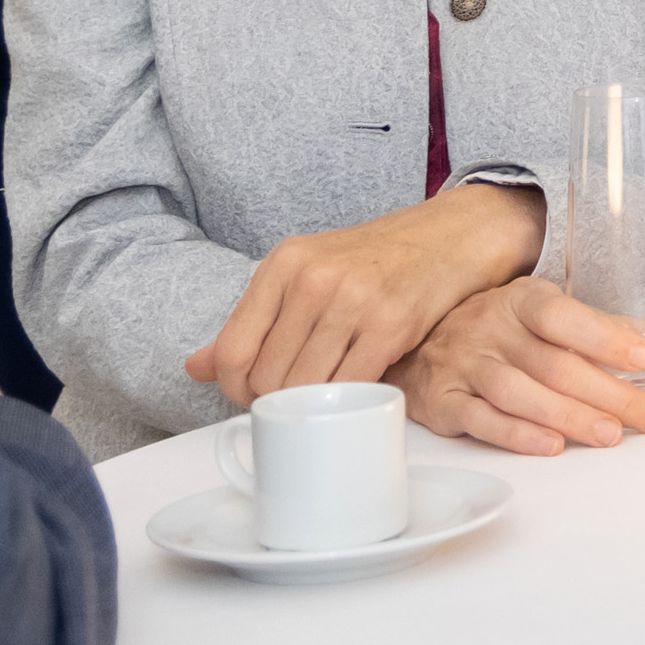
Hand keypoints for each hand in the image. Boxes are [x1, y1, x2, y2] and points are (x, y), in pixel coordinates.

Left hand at [184, 184, 543, 408]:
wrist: (449, 237)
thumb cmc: (374, 260)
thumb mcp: (305, 273)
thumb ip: (251, 321)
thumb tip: (195, 367)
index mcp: (284, 263)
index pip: (233, 351)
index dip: (236, 390)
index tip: (255, 395)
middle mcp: (313, 278)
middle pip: (267, 378)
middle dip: (275, 402)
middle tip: (295, 401)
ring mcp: (353, 300)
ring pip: (305, 388)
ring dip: (310, 408)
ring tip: (323, 400)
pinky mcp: (391, 325)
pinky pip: (350, 387)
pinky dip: (347, 401)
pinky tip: (353, 392)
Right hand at [390, 277, 644, 456]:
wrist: (417, 341)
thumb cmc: (498, 329)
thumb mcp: (548, 316)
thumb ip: (608, 332)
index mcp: (523, 300)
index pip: (565, 317)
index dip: (605, 336)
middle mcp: (492, 329)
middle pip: (554, 364)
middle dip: (607, 393)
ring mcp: (465, 364)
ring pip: (519, 393)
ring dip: (567, 416)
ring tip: (610, 435)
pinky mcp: (443, 401)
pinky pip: (481, 419)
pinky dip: (517, 434)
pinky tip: (552, 446)